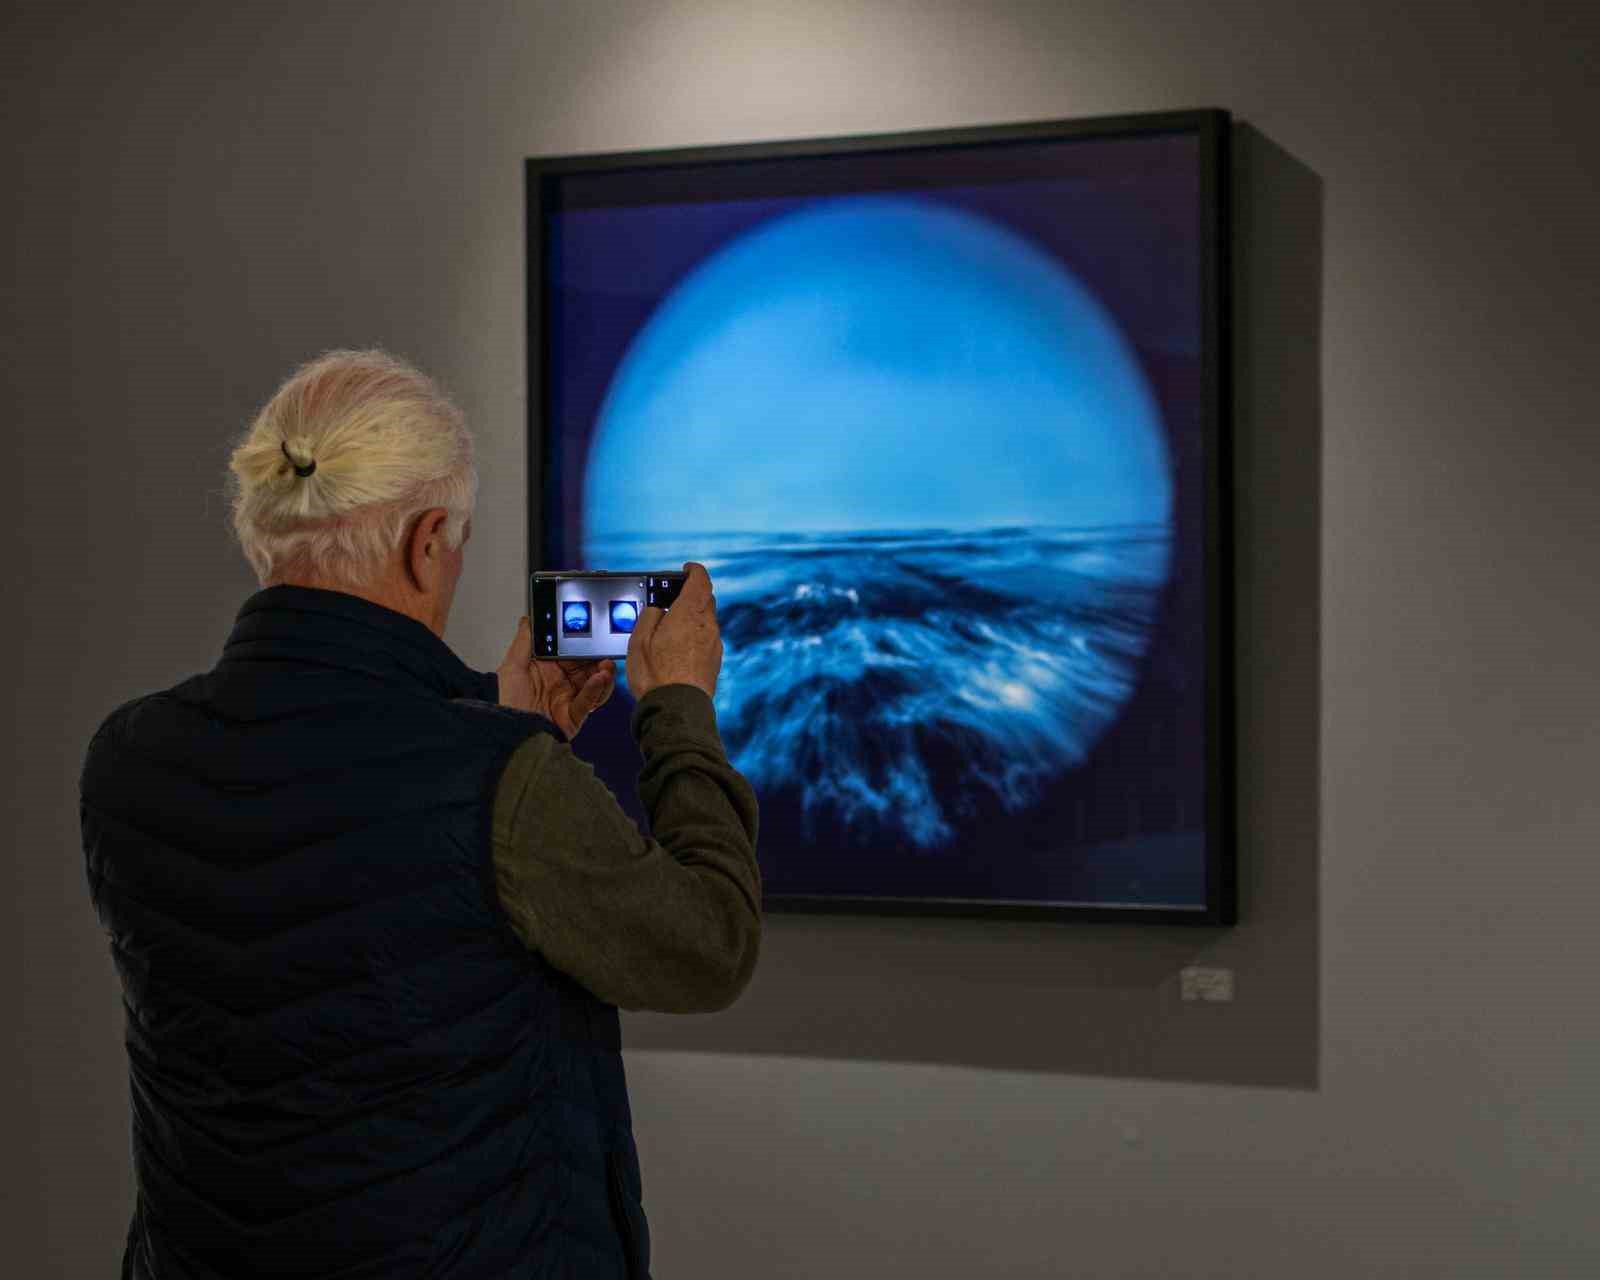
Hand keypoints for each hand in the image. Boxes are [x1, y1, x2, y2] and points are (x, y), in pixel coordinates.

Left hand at [497, 615, 615, 738]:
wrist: (506, 736)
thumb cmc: (505, 704)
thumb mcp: (511, 667)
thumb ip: (524, 642)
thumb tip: (529, 619)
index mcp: (546, 670)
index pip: (571, 652)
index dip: (583, 644)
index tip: (593, 633)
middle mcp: (559, 684)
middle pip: (587, 667)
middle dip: (598, 658)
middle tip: (606, 650)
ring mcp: (568, 700)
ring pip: (593, 684)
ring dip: (603, 673)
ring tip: (606, 665)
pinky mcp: (574, 716)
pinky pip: (588, 701)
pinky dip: (596, 689)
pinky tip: (600, 678)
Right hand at [626, 562, 722, 700]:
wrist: (676, 710)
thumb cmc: (655, 675)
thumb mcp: (639, 639)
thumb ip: (650, 615)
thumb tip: (659, 609)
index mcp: (690, 613)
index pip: (701, 580)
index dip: (694, 571)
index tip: (686, 569)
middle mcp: (708, 626)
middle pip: (705, 600)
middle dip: (690, 595)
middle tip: (672, 598)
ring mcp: (714, 644)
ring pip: (705, 621)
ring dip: (692, 618)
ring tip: (670, 628)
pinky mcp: (715, 661)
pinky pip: (706, 640)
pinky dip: (695, 636)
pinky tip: (678, 649)